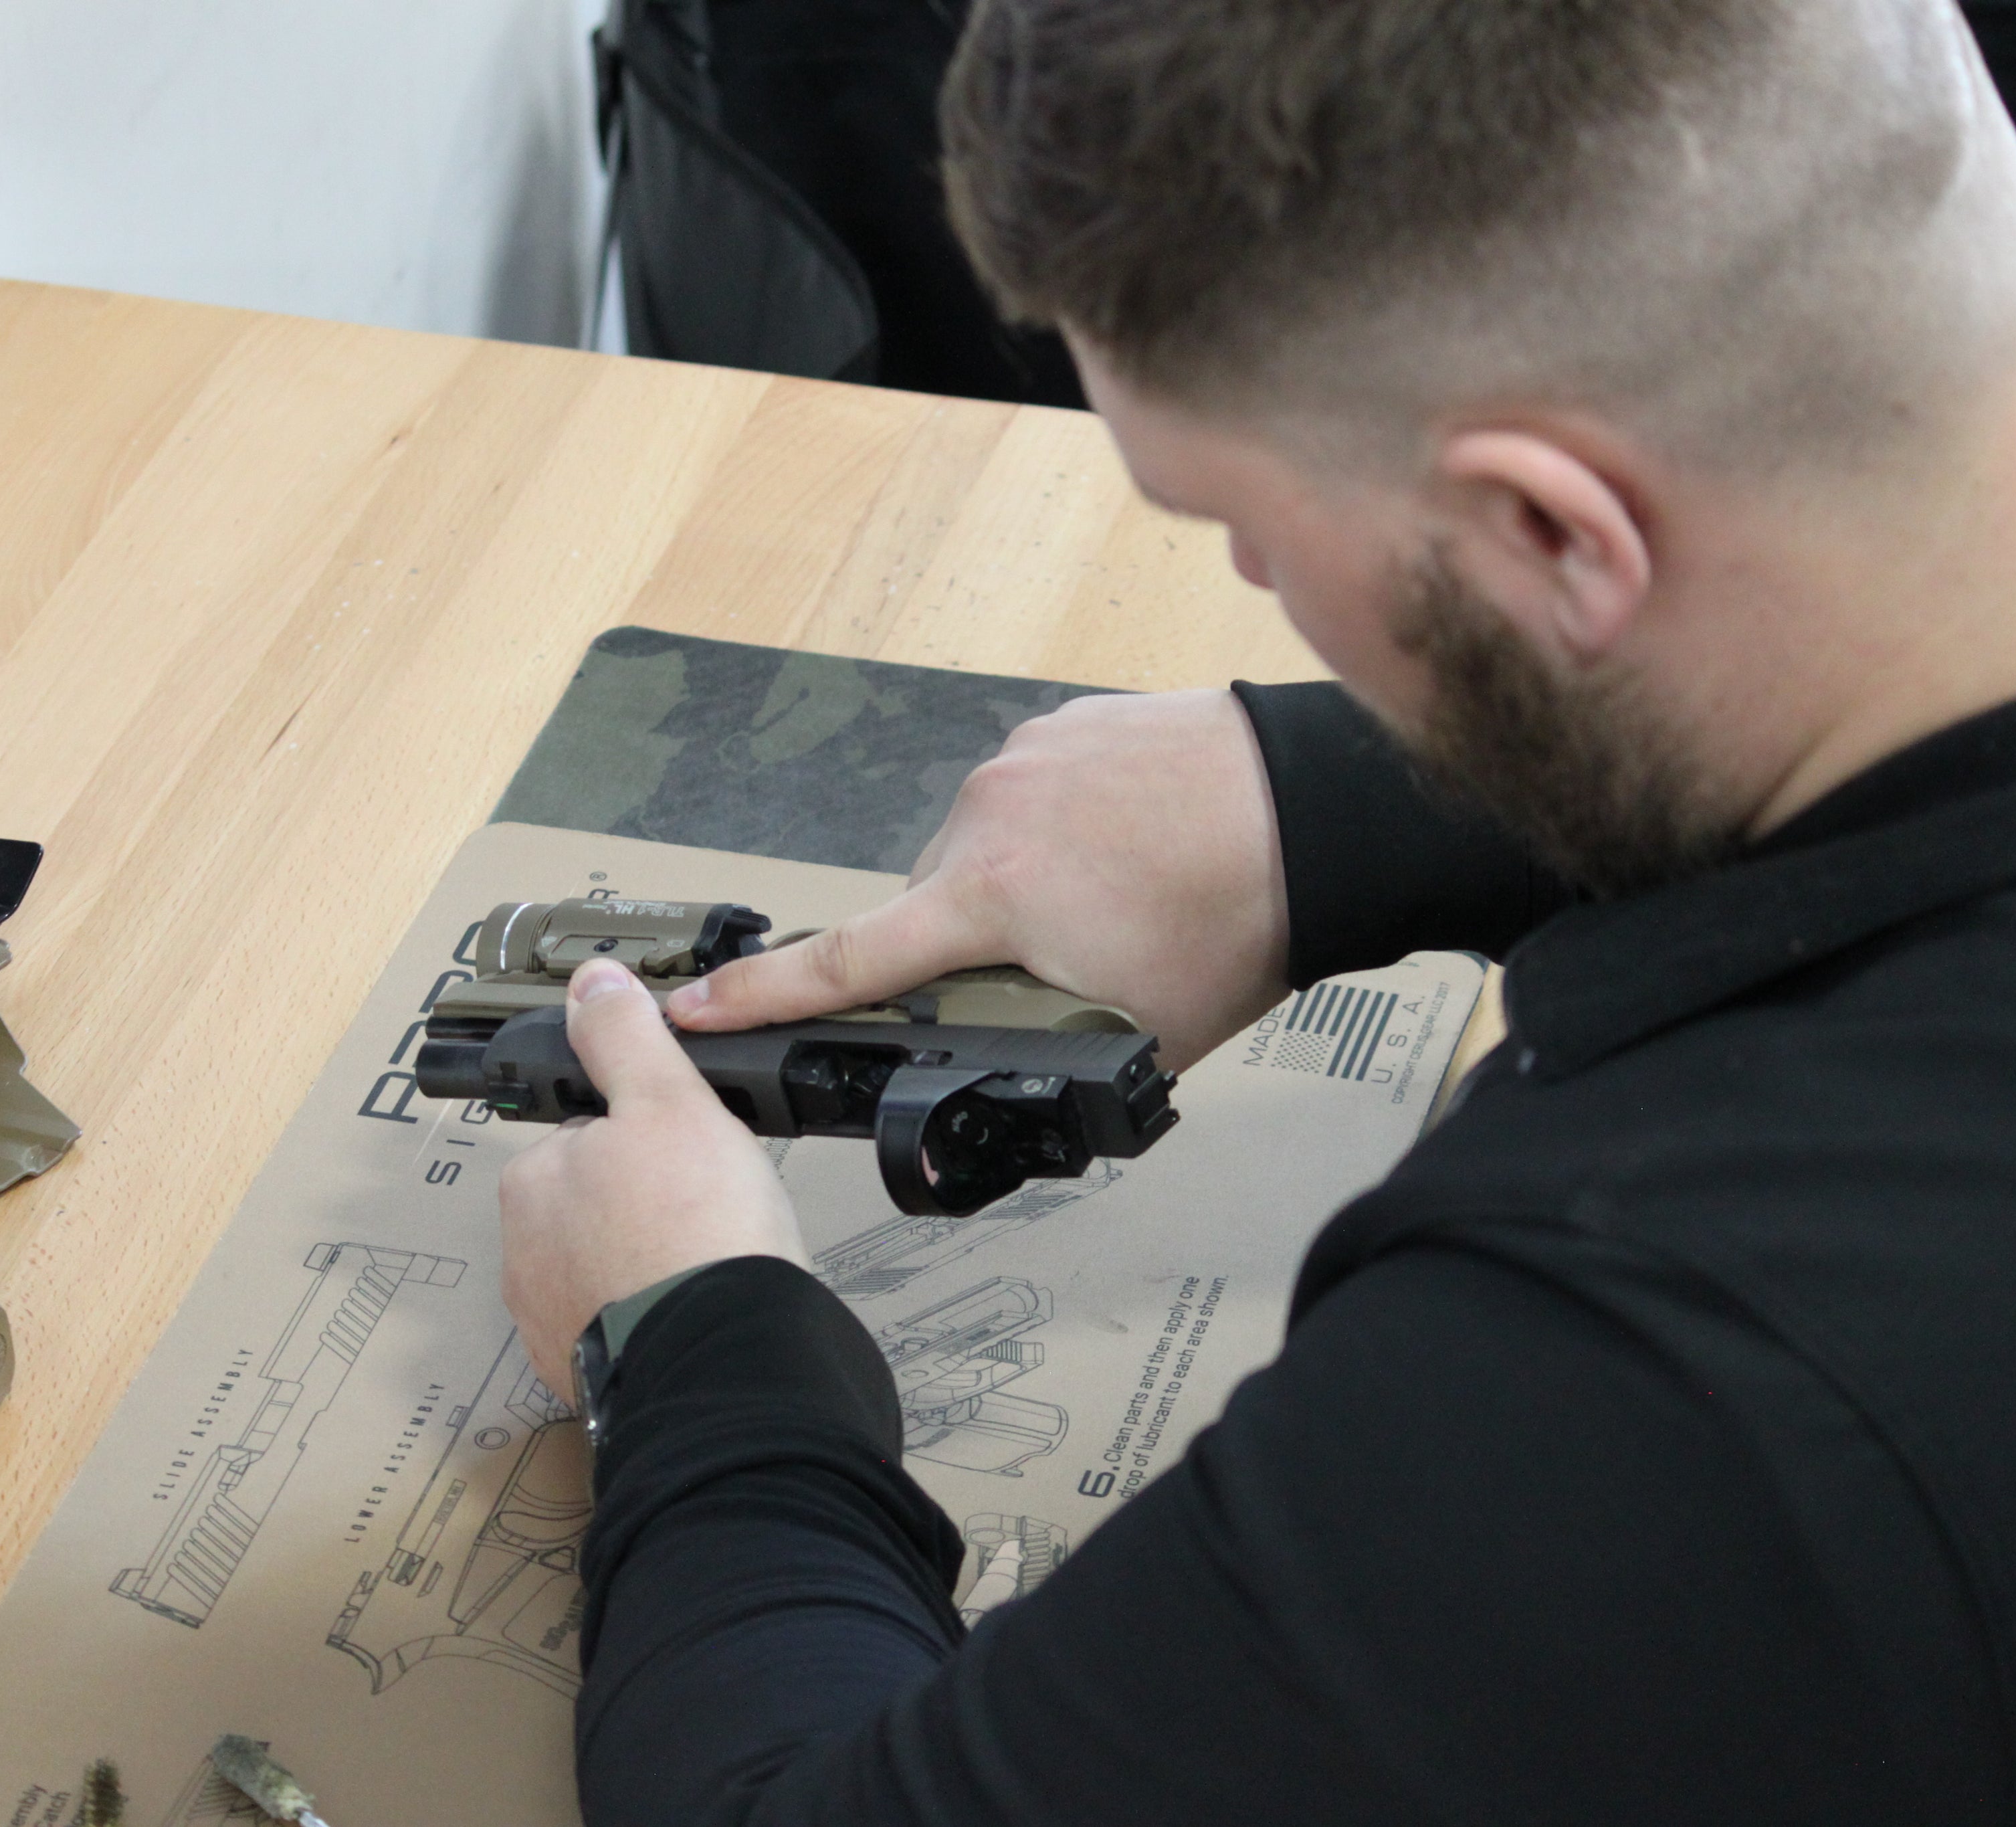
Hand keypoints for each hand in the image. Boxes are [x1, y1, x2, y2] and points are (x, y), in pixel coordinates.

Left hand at [499, 958, 809, 1394]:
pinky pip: (623, 1327)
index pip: (585, 1135)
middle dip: (643, 1202)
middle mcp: (525, 1255)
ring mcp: (552, 1323)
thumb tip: (592, 981)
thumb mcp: (669, 1100)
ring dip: (648, 1262)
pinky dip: (656, 1316)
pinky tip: (697, 1309)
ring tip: (709, 1261)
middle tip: (708, 1206)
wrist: (723, 1361)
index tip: (687, 1151)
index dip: (644, 1135)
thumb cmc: (695, 1232)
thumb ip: (626, 1037)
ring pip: (607, 1267)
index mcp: (534, 1181)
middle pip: (594, 1204)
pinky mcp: (588, 1377)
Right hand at [667, 689, 1290, 1071]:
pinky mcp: (1064, 722)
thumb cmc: (1244, 916)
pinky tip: (1137, 848)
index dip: (764, 996)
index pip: (847, 961)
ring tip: (1127, 896)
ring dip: (1033, 882)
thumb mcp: (1137, 1032)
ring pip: (990, 847)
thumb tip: (998, 1105)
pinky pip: (1037, 792)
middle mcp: (987, 813)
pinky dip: (1071, 828)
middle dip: (981, 944)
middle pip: (937, 906)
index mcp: (990, 895)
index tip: (695, 1003)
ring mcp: (1024, 757)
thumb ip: (1046, 1059)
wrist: (1320, 809)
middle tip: (1076, 961)